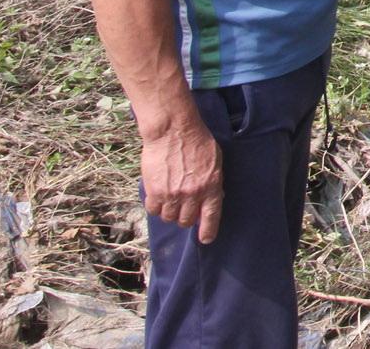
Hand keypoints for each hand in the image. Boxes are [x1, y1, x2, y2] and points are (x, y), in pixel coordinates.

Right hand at [140, 110, 223, 242]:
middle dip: (186, 217)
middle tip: (184, 207)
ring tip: (171, 199)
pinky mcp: (154, 192)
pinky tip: (159, 196)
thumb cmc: (198, 142)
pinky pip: (154, 210)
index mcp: (211, 187)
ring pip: (169, 218)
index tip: (206, 239)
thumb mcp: (215, 162)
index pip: (211, 217)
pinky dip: (156, 207)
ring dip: (170, 212)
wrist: (173, 131)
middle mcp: (192, 195)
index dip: (208, 231)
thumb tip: (212, 199)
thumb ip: (213, 182)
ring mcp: (172, 195)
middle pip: (186, 221)